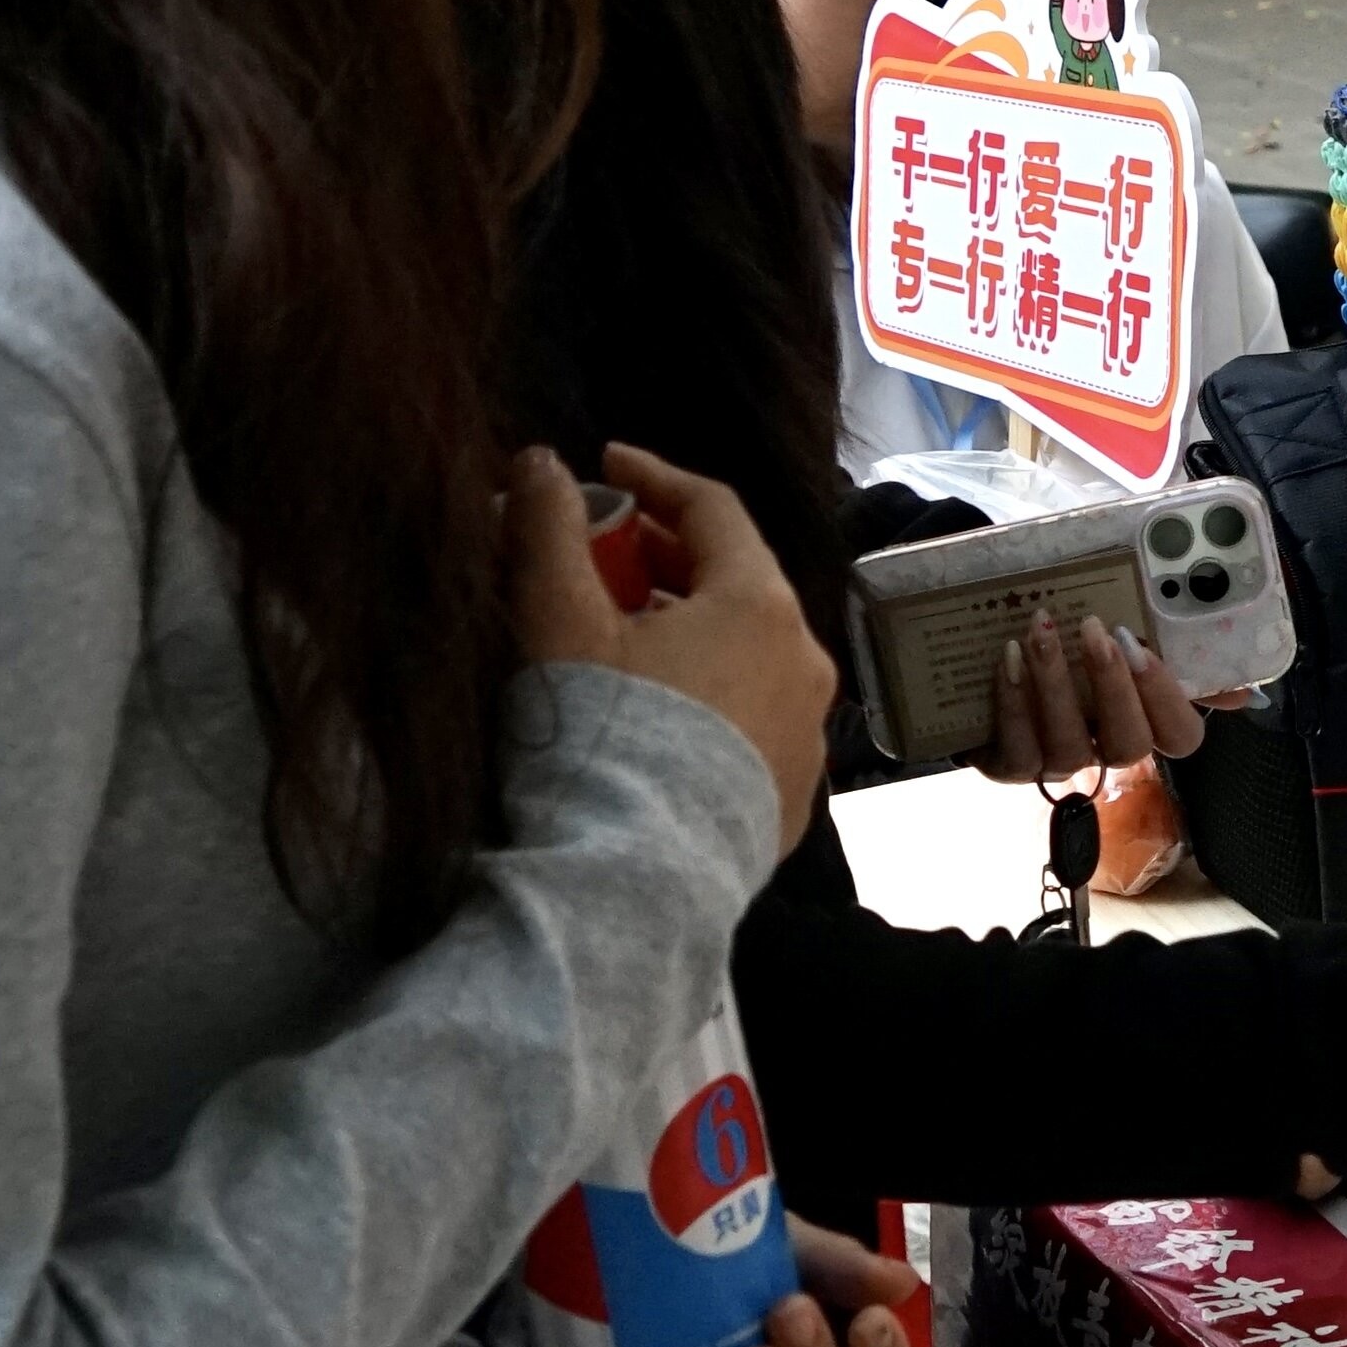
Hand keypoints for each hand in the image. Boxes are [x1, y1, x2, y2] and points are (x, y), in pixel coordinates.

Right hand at [511, 445, 833, 847]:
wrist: (635, 883)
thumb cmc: (600, 737)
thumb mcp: (557, 621)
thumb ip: (548, 531)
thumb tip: (538, 463)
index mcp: (761, 606)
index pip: (713, 509)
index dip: (652, 478)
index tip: (605, 466)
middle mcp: (805, 663)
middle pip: (735, 583)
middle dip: (665, 559)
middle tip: (602, 553)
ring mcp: (807, 734)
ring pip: (746, 654)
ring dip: (687, 629)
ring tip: (619, 635)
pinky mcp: (793, 796)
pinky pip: (751, 718)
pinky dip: (707, 694)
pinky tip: (655, 713)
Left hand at [983, 611, 1209, 784]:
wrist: (994, 673)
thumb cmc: (1074, 650)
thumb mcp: (1127, 641)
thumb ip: (1181, 658)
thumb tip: (1241, 691)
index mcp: (1146, 722)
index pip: (1181, 735)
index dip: (1166, 697)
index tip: (1142, 644)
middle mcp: (1107, 752)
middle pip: (1128, 745)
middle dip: (1112, 686)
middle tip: (1094, 627)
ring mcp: (1060, 764)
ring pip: (1070, 748)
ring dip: (1056, 685)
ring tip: (1042, 631)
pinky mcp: (1012, 767)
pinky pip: (1019, 749)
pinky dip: (1014, 703)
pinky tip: (1008, 658)